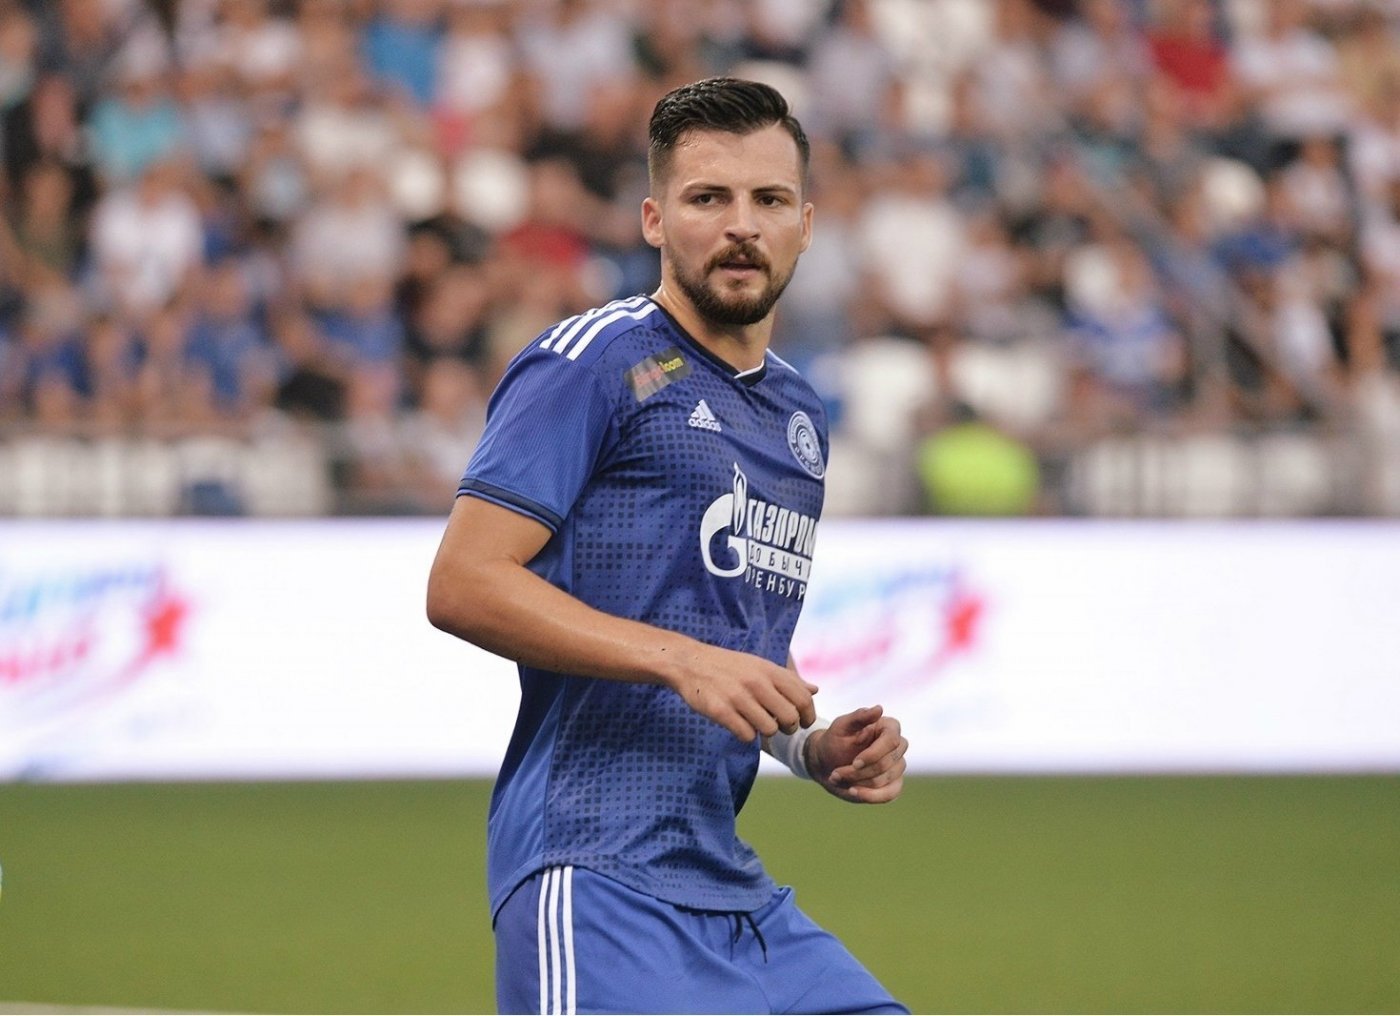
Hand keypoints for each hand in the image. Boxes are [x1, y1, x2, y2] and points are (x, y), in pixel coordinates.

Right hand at [668, 645, 817, 741]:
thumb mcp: (760, 666)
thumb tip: (815, 690)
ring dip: (766, 732)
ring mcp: (738, 697)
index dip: (807, 715)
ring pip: (770, 729)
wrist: (690, 663)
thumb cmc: (729, 666)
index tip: (802, 722)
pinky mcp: (721, 711)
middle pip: (790, 718)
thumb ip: (788, 679)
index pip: (803, 698)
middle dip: (789, 728)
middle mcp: (756, 683)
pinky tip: (740, 725)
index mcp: (769, 670)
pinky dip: (746, 735)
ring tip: (756, 723)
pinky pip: (747, 735)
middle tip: (780, 726)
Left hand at [807, 705, 906, 802]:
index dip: (874, 754)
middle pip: (888, 764)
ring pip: (885, 780)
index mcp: (889, 727)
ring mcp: (898, 766)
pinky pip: (890, 794)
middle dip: (859, 772)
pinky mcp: (894, 784)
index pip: (892, 741)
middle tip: (835, 773)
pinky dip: (870, 796)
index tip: (854, 763)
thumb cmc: (835, 740)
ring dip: (858, 783)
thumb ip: (859, 717)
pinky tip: (852, 791)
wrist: (827, 762)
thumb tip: (879, 709)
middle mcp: (898, 746)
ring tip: (837, 777)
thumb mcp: (841, 726)